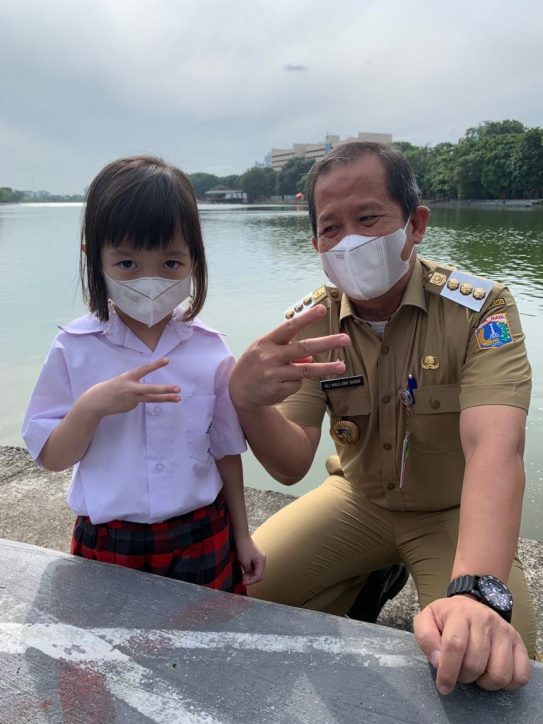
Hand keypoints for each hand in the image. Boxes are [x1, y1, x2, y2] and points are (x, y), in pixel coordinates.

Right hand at [79, 358, 180, 418]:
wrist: (97, 401)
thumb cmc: (112, 387)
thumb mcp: (122, 379)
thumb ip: (136, 381)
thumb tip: (148, 389)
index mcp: (128, 377)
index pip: (144, 369)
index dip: (155, 365)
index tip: (167, 360)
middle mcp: (131, 388)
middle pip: (151, 389)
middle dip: (165, 389)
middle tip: (178, 388)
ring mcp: (133, 399)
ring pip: (152, 399)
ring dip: (166, 399)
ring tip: (178, 398)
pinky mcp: (132, 406)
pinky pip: (140, 402)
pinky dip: (137, 400)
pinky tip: (127, 400)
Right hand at [229, 304, 349, 410]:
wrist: (238, 390)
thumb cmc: (255, 364)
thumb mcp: (266, 350)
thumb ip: (287, 348)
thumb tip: (311, 355)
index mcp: (267, 342)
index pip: (289, 327)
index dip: (306, 318)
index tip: (322, 309)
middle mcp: (270, 357)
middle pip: (303, 348)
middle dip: (326, 343)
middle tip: (345, 339)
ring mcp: (274, 375)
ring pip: (306, 371)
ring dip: (326, 368)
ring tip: (342, 366)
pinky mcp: (278, 390)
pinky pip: (297, 384)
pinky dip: (297, 382)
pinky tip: (284, 383)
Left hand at [235, 535, 265, 585]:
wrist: (241, 537)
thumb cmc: (243, 547)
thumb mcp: (244, 562)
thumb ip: (248, 571)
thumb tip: (248, 576)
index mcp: (262, 561)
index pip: (259, 576)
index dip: (251, 581)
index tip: (243, 583)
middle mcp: (262, 560)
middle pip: (260, 575)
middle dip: (251, 579)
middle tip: (243, 581)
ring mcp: (259, 559)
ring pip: (257, 572)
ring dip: (250, 576)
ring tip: (242, 577)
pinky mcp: (255, 557)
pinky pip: (254, 568)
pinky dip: (250, 571)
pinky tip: (244, 572)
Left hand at [414, 595, 530, 693]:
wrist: (470, 605)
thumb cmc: (447, 618)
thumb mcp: (427, 619)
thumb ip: (426, 638)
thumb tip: (437, 661)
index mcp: (460, 613)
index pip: (455, 646)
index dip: (447, 671)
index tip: (442, 686)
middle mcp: (485, 619)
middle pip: (475, 664)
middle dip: (463, 677)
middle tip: (459, 673)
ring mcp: (505, 631)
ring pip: (499, 674)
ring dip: (484, 682)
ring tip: (476, 673)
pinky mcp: (518, 643)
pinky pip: (520, 676)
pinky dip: (506, 684)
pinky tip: (492, 674)